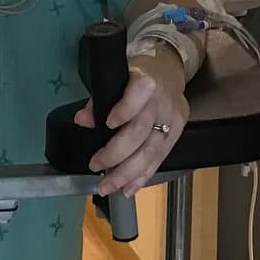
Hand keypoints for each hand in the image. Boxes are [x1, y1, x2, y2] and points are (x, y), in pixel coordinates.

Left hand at [76, 50, 188, 197]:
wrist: (169, 71)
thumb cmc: (138, 74)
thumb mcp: (118, 75)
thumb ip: (100, 98)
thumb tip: (82, 120)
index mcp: (146, 82)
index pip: (138, 95)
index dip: (124, 110)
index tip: (107, 124)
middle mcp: (161, 102)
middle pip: (141, 132)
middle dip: (116, 155)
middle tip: (95, 166)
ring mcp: (172, 120)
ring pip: (151, 151)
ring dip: (127, 174)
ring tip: (108, 186)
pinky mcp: (177, 134)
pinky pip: (159, 159)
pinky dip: (142, 176)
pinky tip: (128, 188)